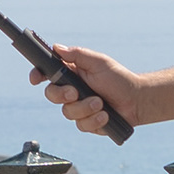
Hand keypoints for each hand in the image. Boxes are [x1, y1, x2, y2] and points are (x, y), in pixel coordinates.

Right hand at [31, 42, 145, 137]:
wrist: (136, 101)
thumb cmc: (119, 79)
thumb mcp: (98, 62)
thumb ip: (77, 54)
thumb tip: (56, 47)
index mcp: (71, 74)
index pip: (48, 74)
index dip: (38, 75)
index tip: (36, 79)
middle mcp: (71, 91)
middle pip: (51, 95)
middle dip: (62, 95)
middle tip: (76, 93)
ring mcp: (78, 108)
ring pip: (67, 112)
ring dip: (85, 108)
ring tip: (101, 103)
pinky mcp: (86, 122)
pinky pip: (81, 125)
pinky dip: (94, 120)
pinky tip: (105, 115)